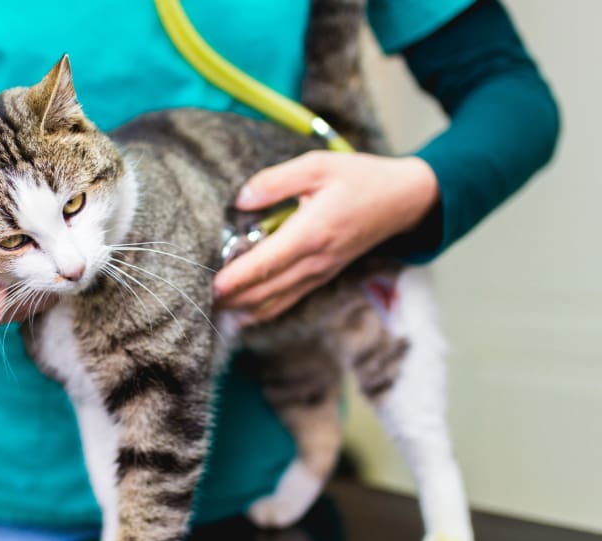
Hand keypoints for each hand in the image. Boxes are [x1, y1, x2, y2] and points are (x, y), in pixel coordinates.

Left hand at [214, 151, 438, 324]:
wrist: (403, 200)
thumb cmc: (359, 178)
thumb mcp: (318, 165)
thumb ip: (276, 182)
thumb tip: (241, 200)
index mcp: (313, 232)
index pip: (267, 263)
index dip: (237, 278)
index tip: (211, 285)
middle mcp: (316, 260)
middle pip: (266, 289)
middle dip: (232, 297)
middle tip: (198, 299)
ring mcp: (320, 272)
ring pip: (275, 301)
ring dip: (244, 307)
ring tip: (213, 309)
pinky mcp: (323, 276)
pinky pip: (288, 299)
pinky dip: (263, 310)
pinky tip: (242, 314)